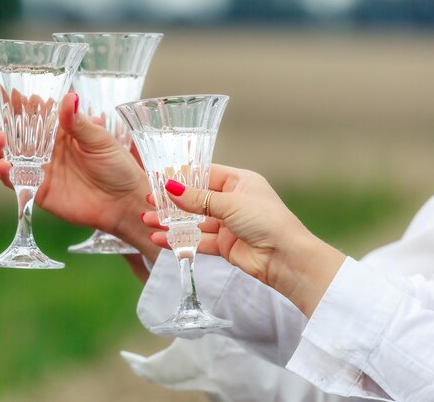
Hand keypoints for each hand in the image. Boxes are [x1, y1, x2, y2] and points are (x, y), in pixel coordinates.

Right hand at [0, 75, 158, 263]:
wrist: (124, 203)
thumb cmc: (117, 166)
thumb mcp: (101, 141)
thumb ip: (79, 123)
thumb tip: (68, 97)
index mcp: (60, 125)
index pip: (29, 104)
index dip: (7, 92)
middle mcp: (46, 144)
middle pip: (13, 126)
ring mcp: (39, 166)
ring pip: (9, 151)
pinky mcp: (37, 189)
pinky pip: (15, 180)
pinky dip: (5, 172)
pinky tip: (3, 165)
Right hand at [142, 164, 345, 316]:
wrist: (285, 258)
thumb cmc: (266, 221)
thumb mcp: (229, 204)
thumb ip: (197, 199)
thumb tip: (170, 188)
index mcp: (239, 182)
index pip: (204, 175)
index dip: (181, 177)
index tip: (158, 179)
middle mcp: (233, 201)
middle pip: (196, 199)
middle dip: (171, 202)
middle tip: (147, 201)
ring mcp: (228, 224)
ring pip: (194, 221)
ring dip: (171, 222)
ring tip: (147, 221)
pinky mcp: (225, 245)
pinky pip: (198, 240)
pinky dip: (179, 241)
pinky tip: (160, 239)